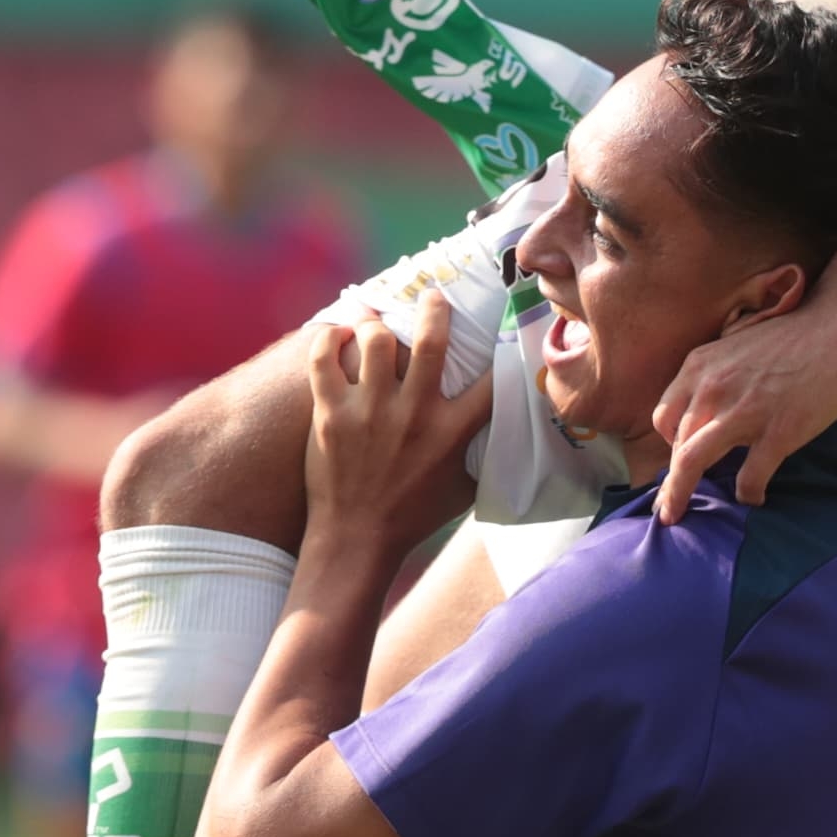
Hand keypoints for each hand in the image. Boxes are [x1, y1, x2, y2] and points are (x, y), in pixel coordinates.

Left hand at [302, 300, 490, 556]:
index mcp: (452, 432)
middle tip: (432, 298)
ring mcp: (369, 412)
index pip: (490, 378)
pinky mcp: (330, 415)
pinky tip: (337, 334)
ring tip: (376, 321)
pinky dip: (329, 338)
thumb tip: (512, 423)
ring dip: (377, 324)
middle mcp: (414, 415)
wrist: (356, 539)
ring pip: (376, 340)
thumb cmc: (415, 514)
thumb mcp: (466, 486)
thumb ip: (486, 451)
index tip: (502, 327)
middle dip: (434, 307)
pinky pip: (324, 359)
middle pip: (431, 339)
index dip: (502, 347)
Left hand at [647, 298, 836, 522]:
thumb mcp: (737, 343)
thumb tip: (707, 405)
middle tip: (669, 506)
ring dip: (681, 495)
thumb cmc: (794, 333)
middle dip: (670, 480)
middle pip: (676, 446)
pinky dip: (747, 494)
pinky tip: (754, 499)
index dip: (669, 445)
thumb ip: (716, 373)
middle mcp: (712, 388)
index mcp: (700, 366)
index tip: (677, 463)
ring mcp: (743, 411)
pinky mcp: (777, 431)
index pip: (665, 418)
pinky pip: (749, 477)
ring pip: (692, 463)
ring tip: (682, 517)